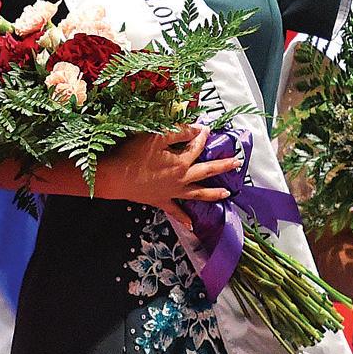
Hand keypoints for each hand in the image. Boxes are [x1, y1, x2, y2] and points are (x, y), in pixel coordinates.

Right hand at [95, 124, 242, 230]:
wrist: (115, 178)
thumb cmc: (134, 155)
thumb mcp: (156, 136)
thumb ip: (178, 131)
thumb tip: (197, 129)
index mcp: (181, 162)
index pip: (197, 146)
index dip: (202, 135)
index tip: (207, 128)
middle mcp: (181, 179)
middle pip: (206, 171)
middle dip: (223, 166)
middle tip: (237, 162)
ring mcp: (172, 192)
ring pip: (197, 193)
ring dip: (213, 193)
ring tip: (227, 194)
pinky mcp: (161, 201)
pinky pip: (175, 211)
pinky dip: (184, 218)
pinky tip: (192, 225)